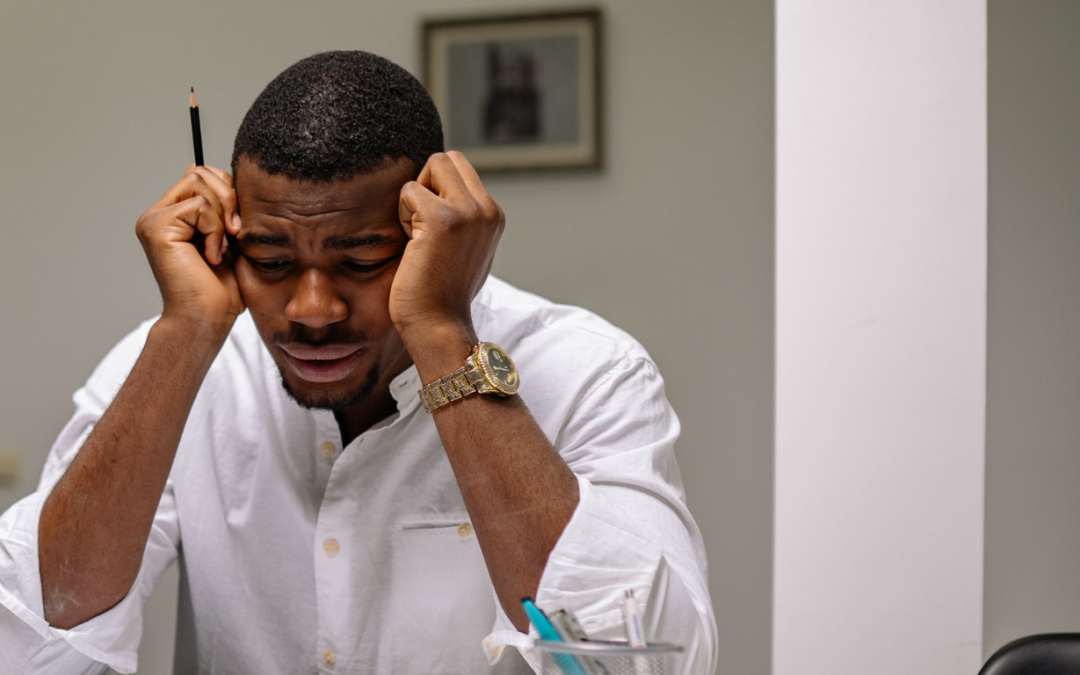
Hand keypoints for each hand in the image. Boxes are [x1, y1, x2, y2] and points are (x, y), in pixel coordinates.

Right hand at [135, 165, 244, 333]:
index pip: (203, 175)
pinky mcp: (156, 227)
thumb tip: (204, 168)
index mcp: (175, 215)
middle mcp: (159, 214)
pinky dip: (214, 230)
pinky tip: (211, 256)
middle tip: (236, 234)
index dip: (228, 192)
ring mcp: (154, 220)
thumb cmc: (221, 287)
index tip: (239, 226)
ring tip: (221, 248)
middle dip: (229, 199)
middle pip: (201, 173)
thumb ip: (221, 206)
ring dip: (222, 218)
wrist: (208, 318)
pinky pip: (198, 205)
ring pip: (200, 184)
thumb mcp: (229, 237)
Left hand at [393, 152, 503, 349]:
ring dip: (414, 199)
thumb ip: (462, 218)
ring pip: (430, 167)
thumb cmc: (442, 294)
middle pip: (446, 159)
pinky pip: (409, 191)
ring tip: (419, 238)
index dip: (436, 188)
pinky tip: (412, 246)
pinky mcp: (442, 219)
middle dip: (425, 184)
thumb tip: (441, 189)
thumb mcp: (465, 249)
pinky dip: (402, 215)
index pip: (459, 168)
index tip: (430, 227)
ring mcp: (468, 212)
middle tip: (421, 224)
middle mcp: (486, 210)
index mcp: (493, 215)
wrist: (439, 326)